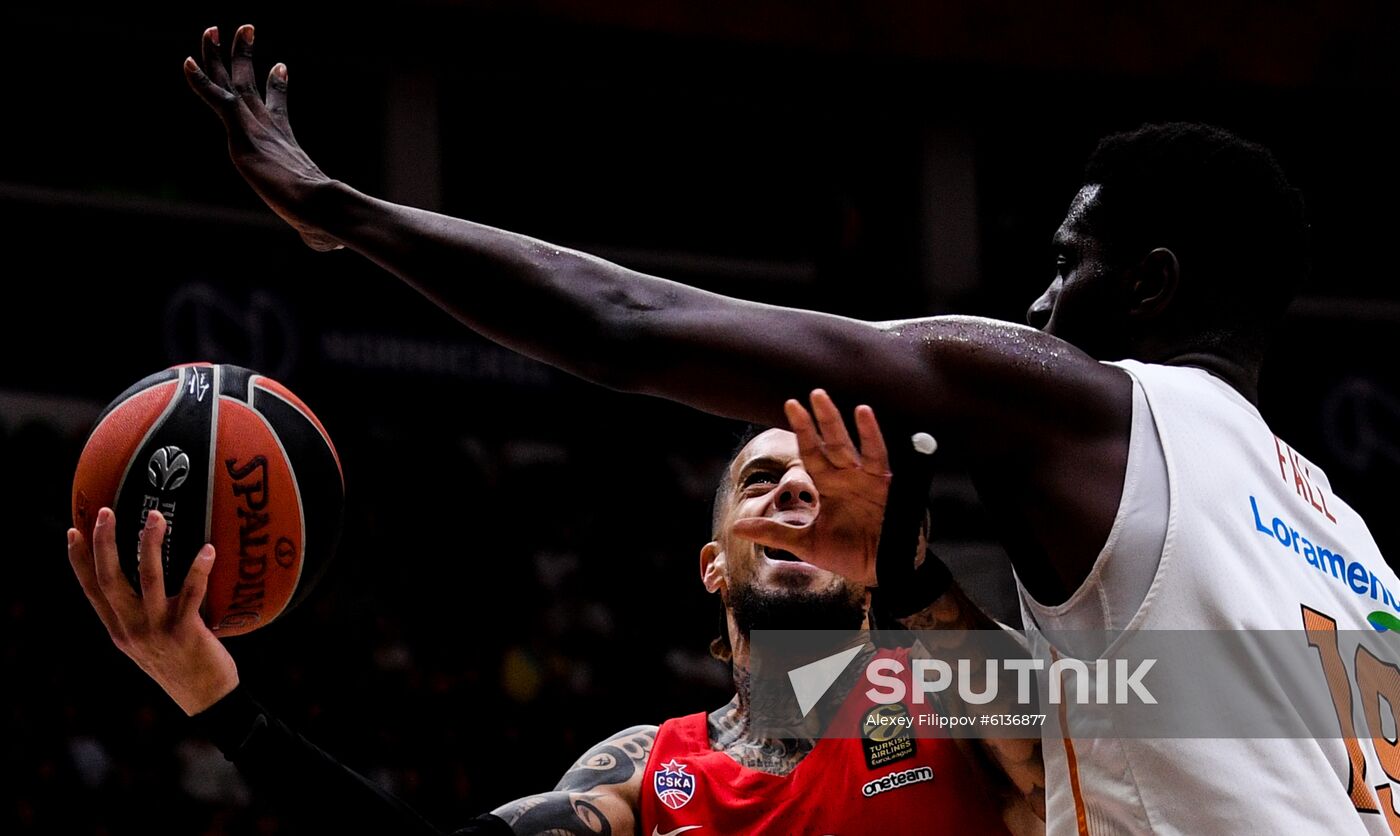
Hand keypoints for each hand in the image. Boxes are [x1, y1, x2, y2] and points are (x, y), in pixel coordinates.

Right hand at [67, 508, 238, 715]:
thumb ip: (141, 613)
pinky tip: (207, 550)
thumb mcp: (149, 641)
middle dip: (104, 544)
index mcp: (118, 630)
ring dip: (150, 545)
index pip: (91, 591)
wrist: (206, 699)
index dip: (79, 561)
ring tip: (156, 516)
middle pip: (109, 580)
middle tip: (105, 512)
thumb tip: (145, 575)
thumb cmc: (182, 663)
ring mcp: (156, 631)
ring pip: (148, 580)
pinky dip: (198, 570)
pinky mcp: (185, 633)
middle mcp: (131, 629)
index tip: (73, 530)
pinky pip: (191, 594)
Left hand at [184, 25, 343, 251]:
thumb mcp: (315, 225)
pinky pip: (216, 99)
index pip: (277, 106)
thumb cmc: (323, 220)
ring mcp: (255, 129)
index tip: (281, 65)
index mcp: (285, 144)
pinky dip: (200, 81)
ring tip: (212, 29)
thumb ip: (316, 232)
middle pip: (251, 83)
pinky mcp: (243, 134)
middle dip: (246, 55)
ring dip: (220, 55)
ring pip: (233, 82)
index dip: (277, 84)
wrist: (321, 208)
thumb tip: (329, 246)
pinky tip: (185, 62)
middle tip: (246, 28)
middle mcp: (270, 129)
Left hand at [733, 389, 889, 586]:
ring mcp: (866, 478)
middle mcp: (847, 476)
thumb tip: (736, 527)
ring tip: (825, 399)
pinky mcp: (885, 484)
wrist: (880, 573)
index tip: (791, 405)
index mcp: (828, 484)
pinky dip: (871, 434)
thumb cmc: (846, 555)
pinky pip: (877, 455)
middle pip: (830, 442)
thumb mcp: (805, 543)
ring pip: (850, 444)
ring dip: (837, 422)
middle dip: (819, 419)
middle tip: (809, 394)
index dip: (802, 430)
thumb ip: (773, 532)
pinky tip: (863, 413)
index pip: (812, 452)